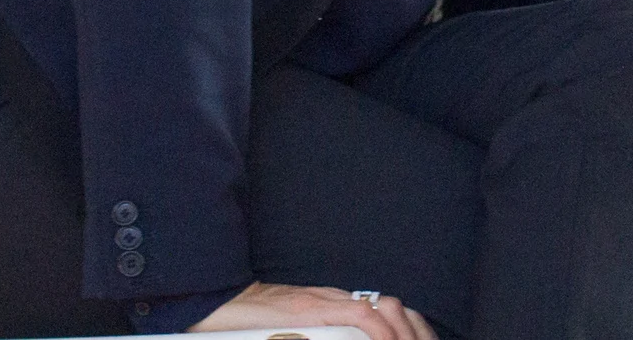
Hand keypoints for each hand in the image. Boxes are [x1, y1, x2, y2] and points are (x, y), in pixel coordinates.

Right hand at [193, 282, 433, 339]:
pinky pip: (358, 314)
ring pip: (381, 310)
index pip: (384, 313)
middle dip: (412, 333)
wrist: (220, 305)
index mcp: (333, 305)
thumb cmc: (251, 324)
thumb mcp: (294, 333)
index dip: (405, 330)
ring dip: (400, 333)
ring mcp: (324, 300)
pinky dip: (378, 330)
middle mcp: (334, 298)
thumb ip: (320, 335)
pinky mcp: (311, 308)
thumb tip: (343, 339)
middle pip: (391, 309)